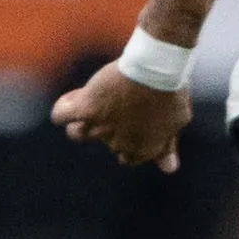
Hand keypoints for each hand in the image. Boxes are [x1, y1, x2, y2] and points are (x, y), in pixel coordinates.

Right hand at [51, 59, 189, 170]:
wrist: (155, 69)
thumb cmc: (169, 92)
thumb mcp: (177, 121)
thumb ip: (168, 145)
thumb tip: (169, 169)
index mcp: (142, 150)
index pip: (128, 157)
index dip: (128, 140)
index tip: (131, 121)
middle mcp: (118, 143)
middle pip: (105, 142)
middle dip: (109, 126)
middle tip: (118, 102)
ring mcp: (99, 127)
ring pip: (76, 134)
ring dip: (80, 124)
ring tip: (86, 106)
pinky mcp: (85, 108)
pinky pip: (61, 115)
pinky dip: (61, 111)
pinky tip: (69, 103)